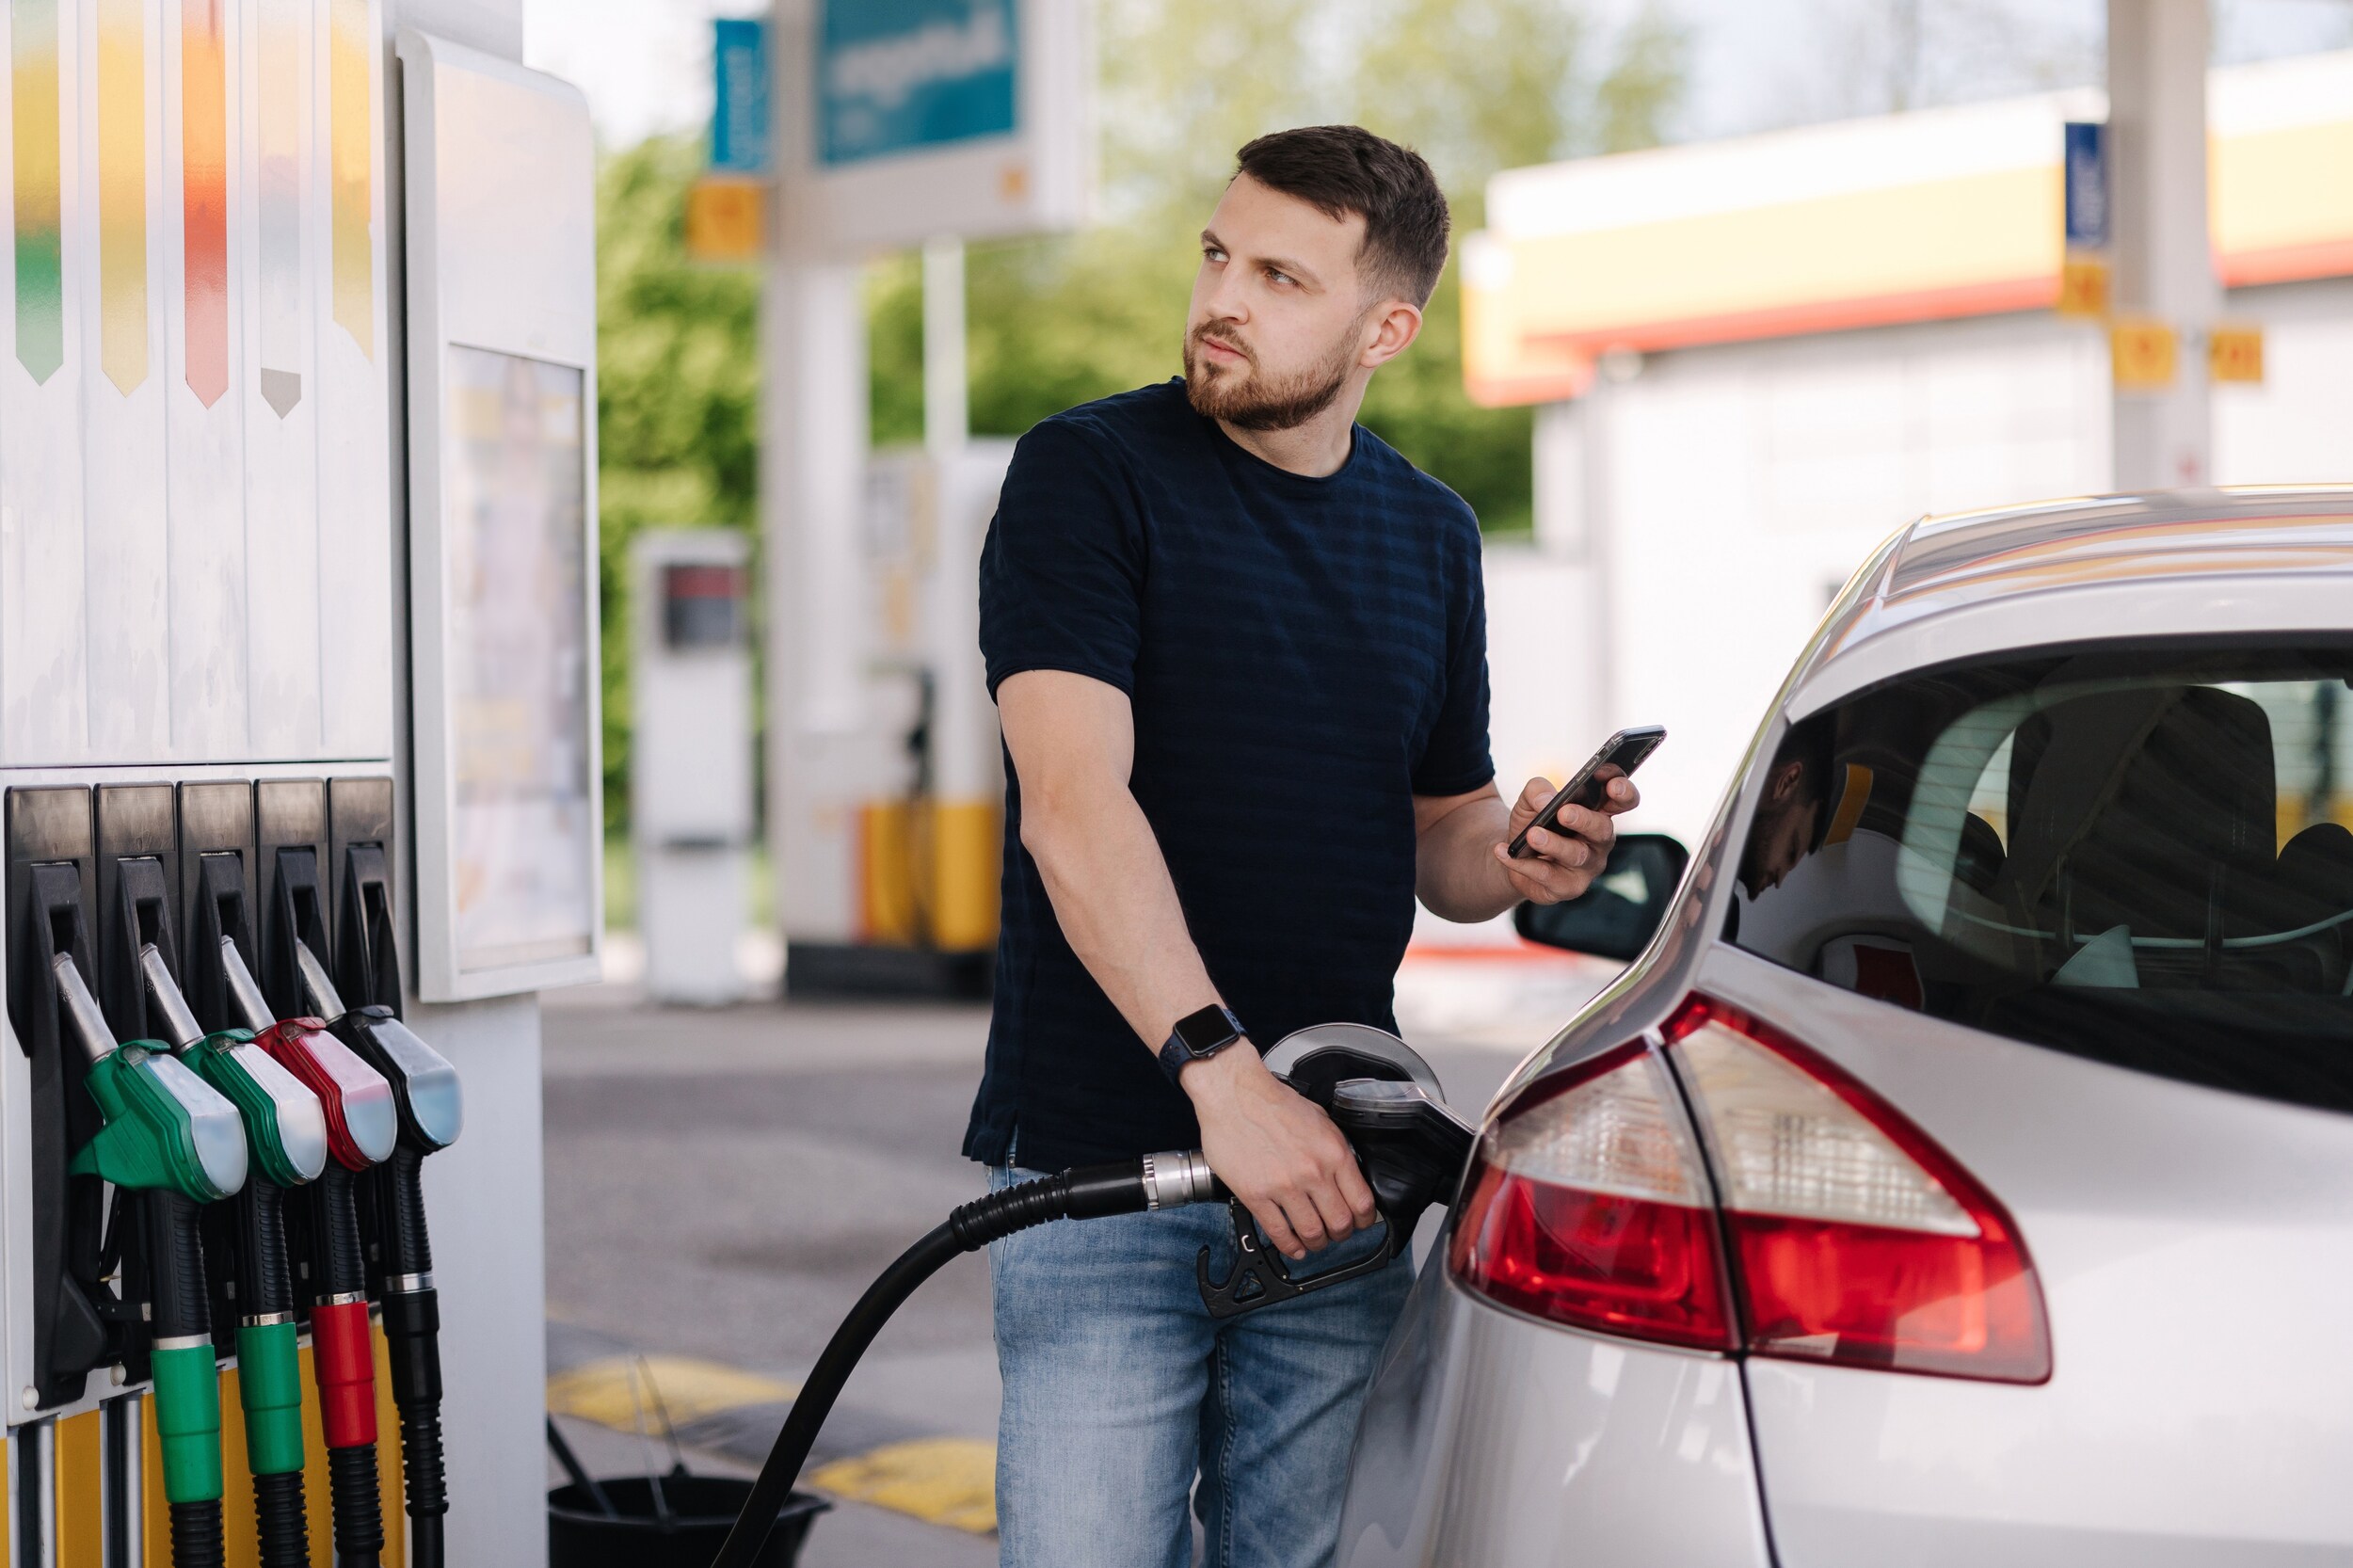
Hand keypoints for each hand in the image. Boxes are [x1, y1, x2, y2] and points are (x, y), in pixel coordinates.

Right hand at [1182, 1045, 1376, 1259]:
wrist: (1234, 1093)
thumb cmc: (1272, 1101)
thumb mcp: (1320, 1119)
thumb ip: (1335, 1148)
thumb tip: (1347, 1174)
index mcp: (1333, 1152)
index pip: (1361, 1202)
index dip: (1364, 1220)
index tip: (1360, 1223)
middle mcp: (1312, 1172)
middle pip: (1339, 1223)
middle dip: (1341, 1234)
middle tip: (1336, 1233)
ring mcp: (1284, 1186)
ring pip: (1311, 1232)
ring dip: (1316, 1243)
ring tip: (1314, 1241)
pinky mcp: (1256, 1195)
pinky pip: (1278, 1232)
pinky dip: (1289, 1246)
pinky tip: (1293, 1247)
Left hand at [1493, 772, 1639, 904]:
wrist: (1513, 855)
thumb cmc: (1533, 822)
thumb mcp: (1529, 800)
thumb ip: (1537, 791)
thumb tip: (1546, 801)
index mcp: (1598, 812)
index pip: (1623, 801)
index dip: (1623, 792)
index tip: (1611, 784)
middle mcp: (1599, 841)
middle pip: (1602, 830)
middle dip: (1584, 820)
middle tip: (1564, 812)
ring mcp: (1587, 867)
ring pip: (1576, 855)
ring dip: (1553, 844)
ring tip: (1532, 835)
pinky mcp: (1567, 887)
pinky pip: (1547, 875)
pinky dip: (1523, 863)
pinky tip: (1505, 852)